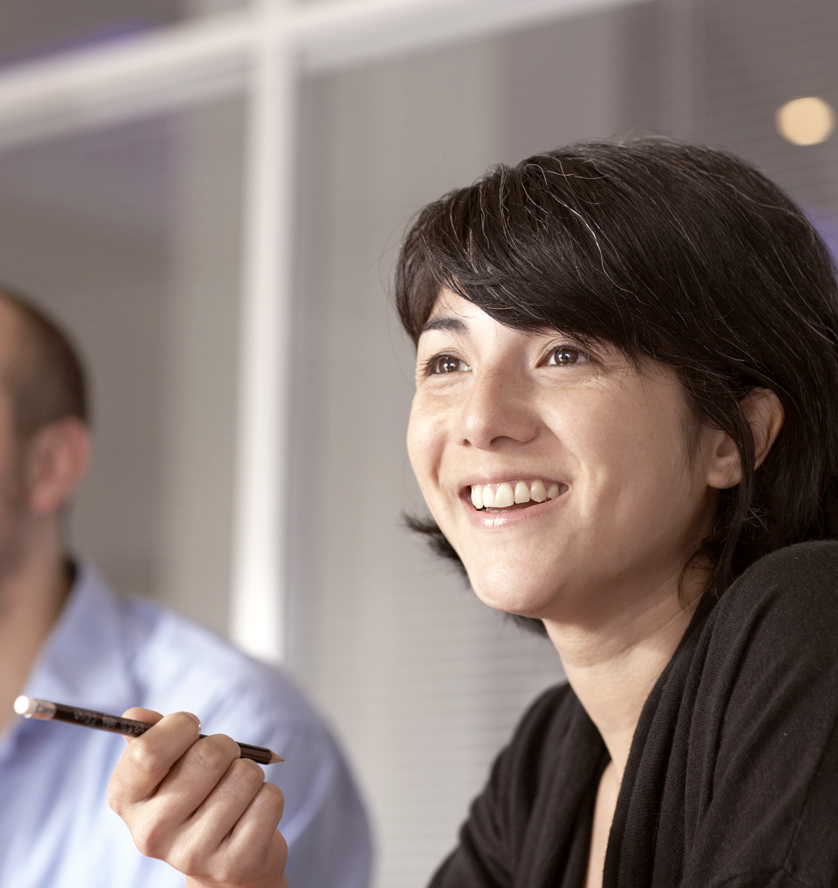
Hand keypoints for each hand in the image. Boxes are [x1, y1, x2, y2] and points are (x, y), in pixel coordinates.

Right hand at [108, 708, 287, 887]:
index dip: (180, 726)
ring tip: (236, 793)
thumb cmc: (194, 798)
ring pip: (244, 774)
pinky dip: (268, 796)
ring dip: (250, 773)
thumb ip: (150, 737)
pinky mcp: (233, 865)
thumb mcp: (167, 769)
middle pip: (208, 755)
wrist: (224, 864)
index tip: (192, 727)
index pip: (148, 751)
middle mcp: (151, 832)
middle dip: (226, 747)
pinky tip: (250, 814)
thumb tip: (136, 716)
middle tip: (222, 763)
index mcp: (127, 800)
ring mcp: (191, 854)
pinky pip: (269, 800)